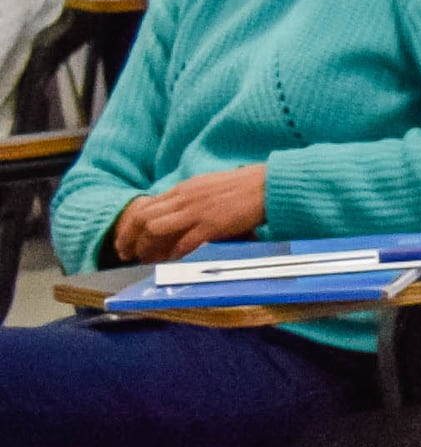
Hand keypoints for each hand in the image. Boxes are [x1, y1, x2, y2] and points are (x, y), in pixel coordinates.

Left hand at [105, 165, 270, 262]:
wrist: (269, 185)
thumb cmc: (244, 187)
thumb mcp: (208, 187)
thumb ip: (190, 199)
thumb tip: (176, 214)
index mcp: (183, 189)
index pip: (144, 206)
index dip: (129, 227)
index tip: (126, 241)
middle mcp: (184, 199)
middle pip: (142, 219)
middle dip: (129, 239)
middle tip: (126, 254)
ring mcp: (197, 212)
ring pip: (155, 229)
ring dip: (146, 247)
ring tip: (145, 260)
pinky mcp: (212, 225)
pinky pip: (184, 242)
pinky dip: (174, 254)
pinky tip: (172, 261)